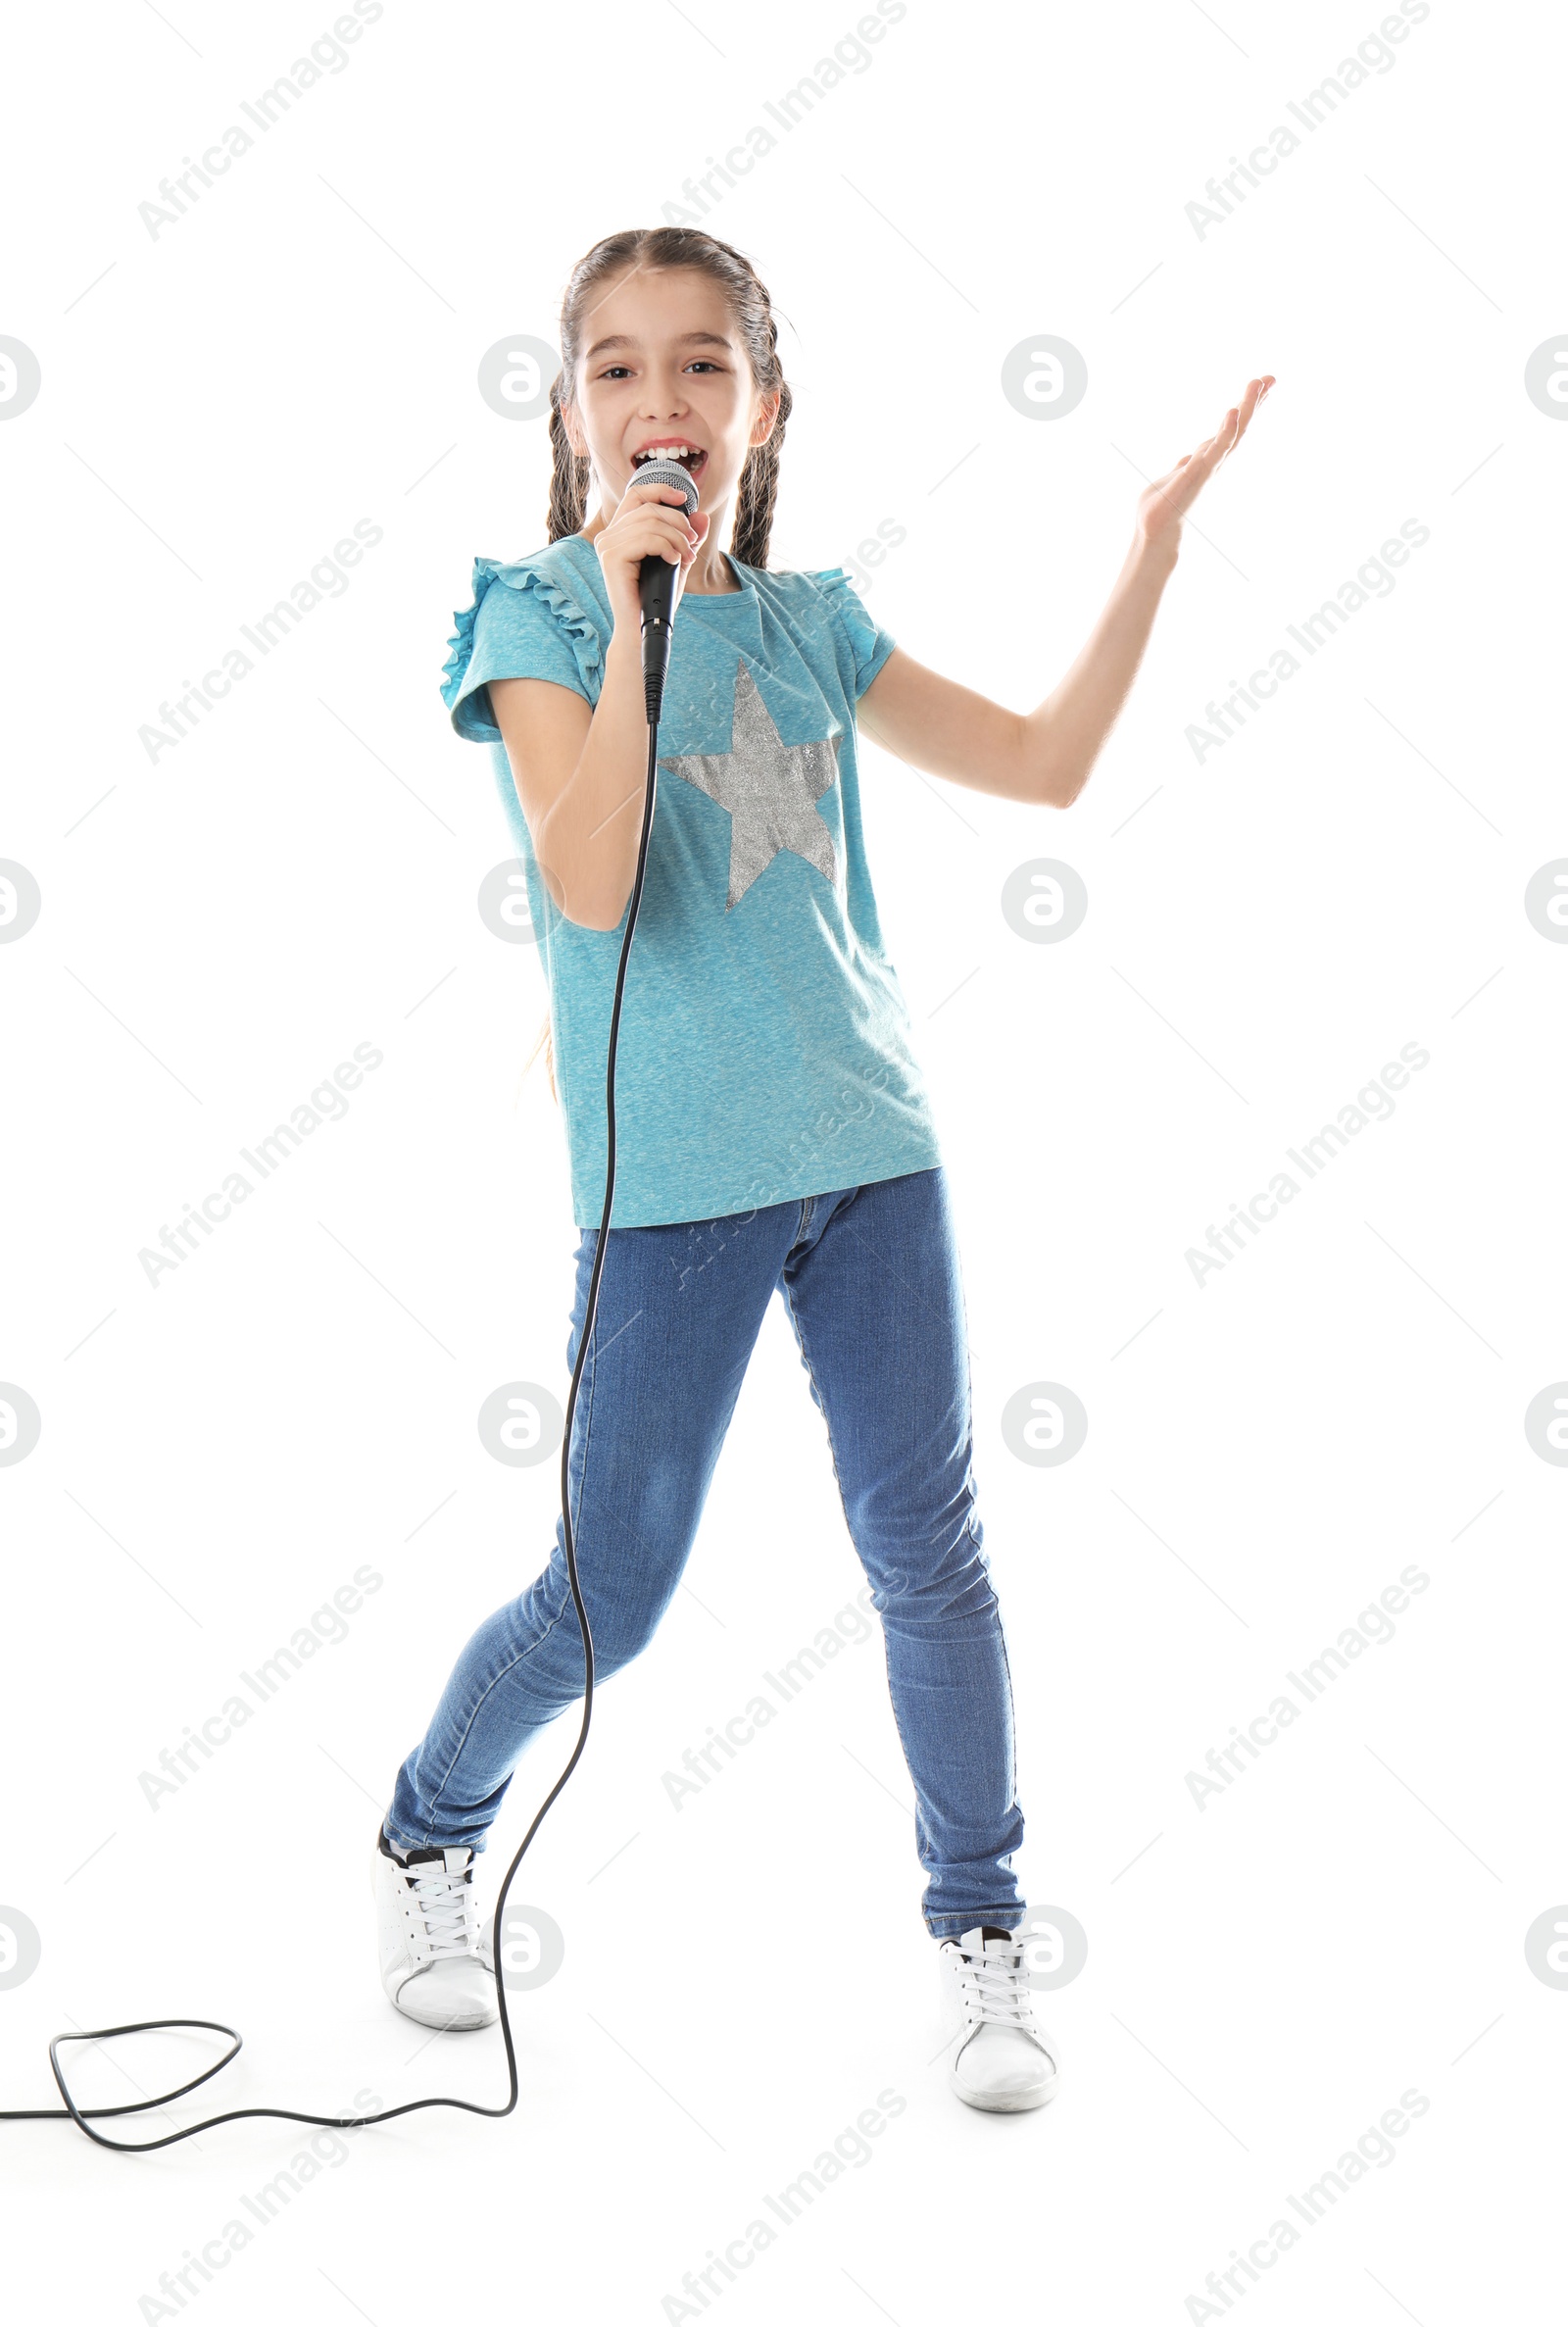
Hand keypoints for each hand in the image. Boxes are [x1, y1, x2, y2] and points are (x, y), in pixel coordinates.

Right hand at [592, 477, 709, 634]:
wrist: (642, 630)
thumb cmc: (657, 600)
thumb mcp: (677, 562)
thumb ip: (687, 539)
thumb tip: (701, 516)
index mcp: (619, 533)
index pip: (636, 495)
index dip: (661, 490)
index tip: (685, 498)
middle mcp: (608, 536)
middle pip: (649, 508)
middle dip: (678, 523)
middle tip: (692, 545)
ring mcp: (607, 545)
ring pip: (651, 522)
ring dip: (677, 538)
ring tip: (686, 557)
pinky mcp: (611, 557)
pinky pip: (647, 538)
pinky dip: (667, 547)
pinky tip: (675, 561)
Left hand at [1135, 375, 1273, 555]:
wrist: (1153, 531)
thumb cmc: (1161, 508)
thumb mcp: (1174, 478)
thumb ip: (1184, 467)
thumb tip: (1187, 460)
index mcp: (1207, 459)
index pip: (1230, 428)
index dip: (1245, 407)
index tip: (1261, 384)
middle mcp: (1212, 462)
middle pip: (1238, 427)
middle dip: (1254, 403)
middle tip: (1271, 378)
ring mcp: (1208, 468)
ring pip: (1231, 434)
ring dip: (1245, 409)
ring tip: (1257, 384)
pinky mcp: (1198, 475)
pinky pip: (1215, 449)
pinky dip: (1225, 431)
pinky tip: (1233, 412)